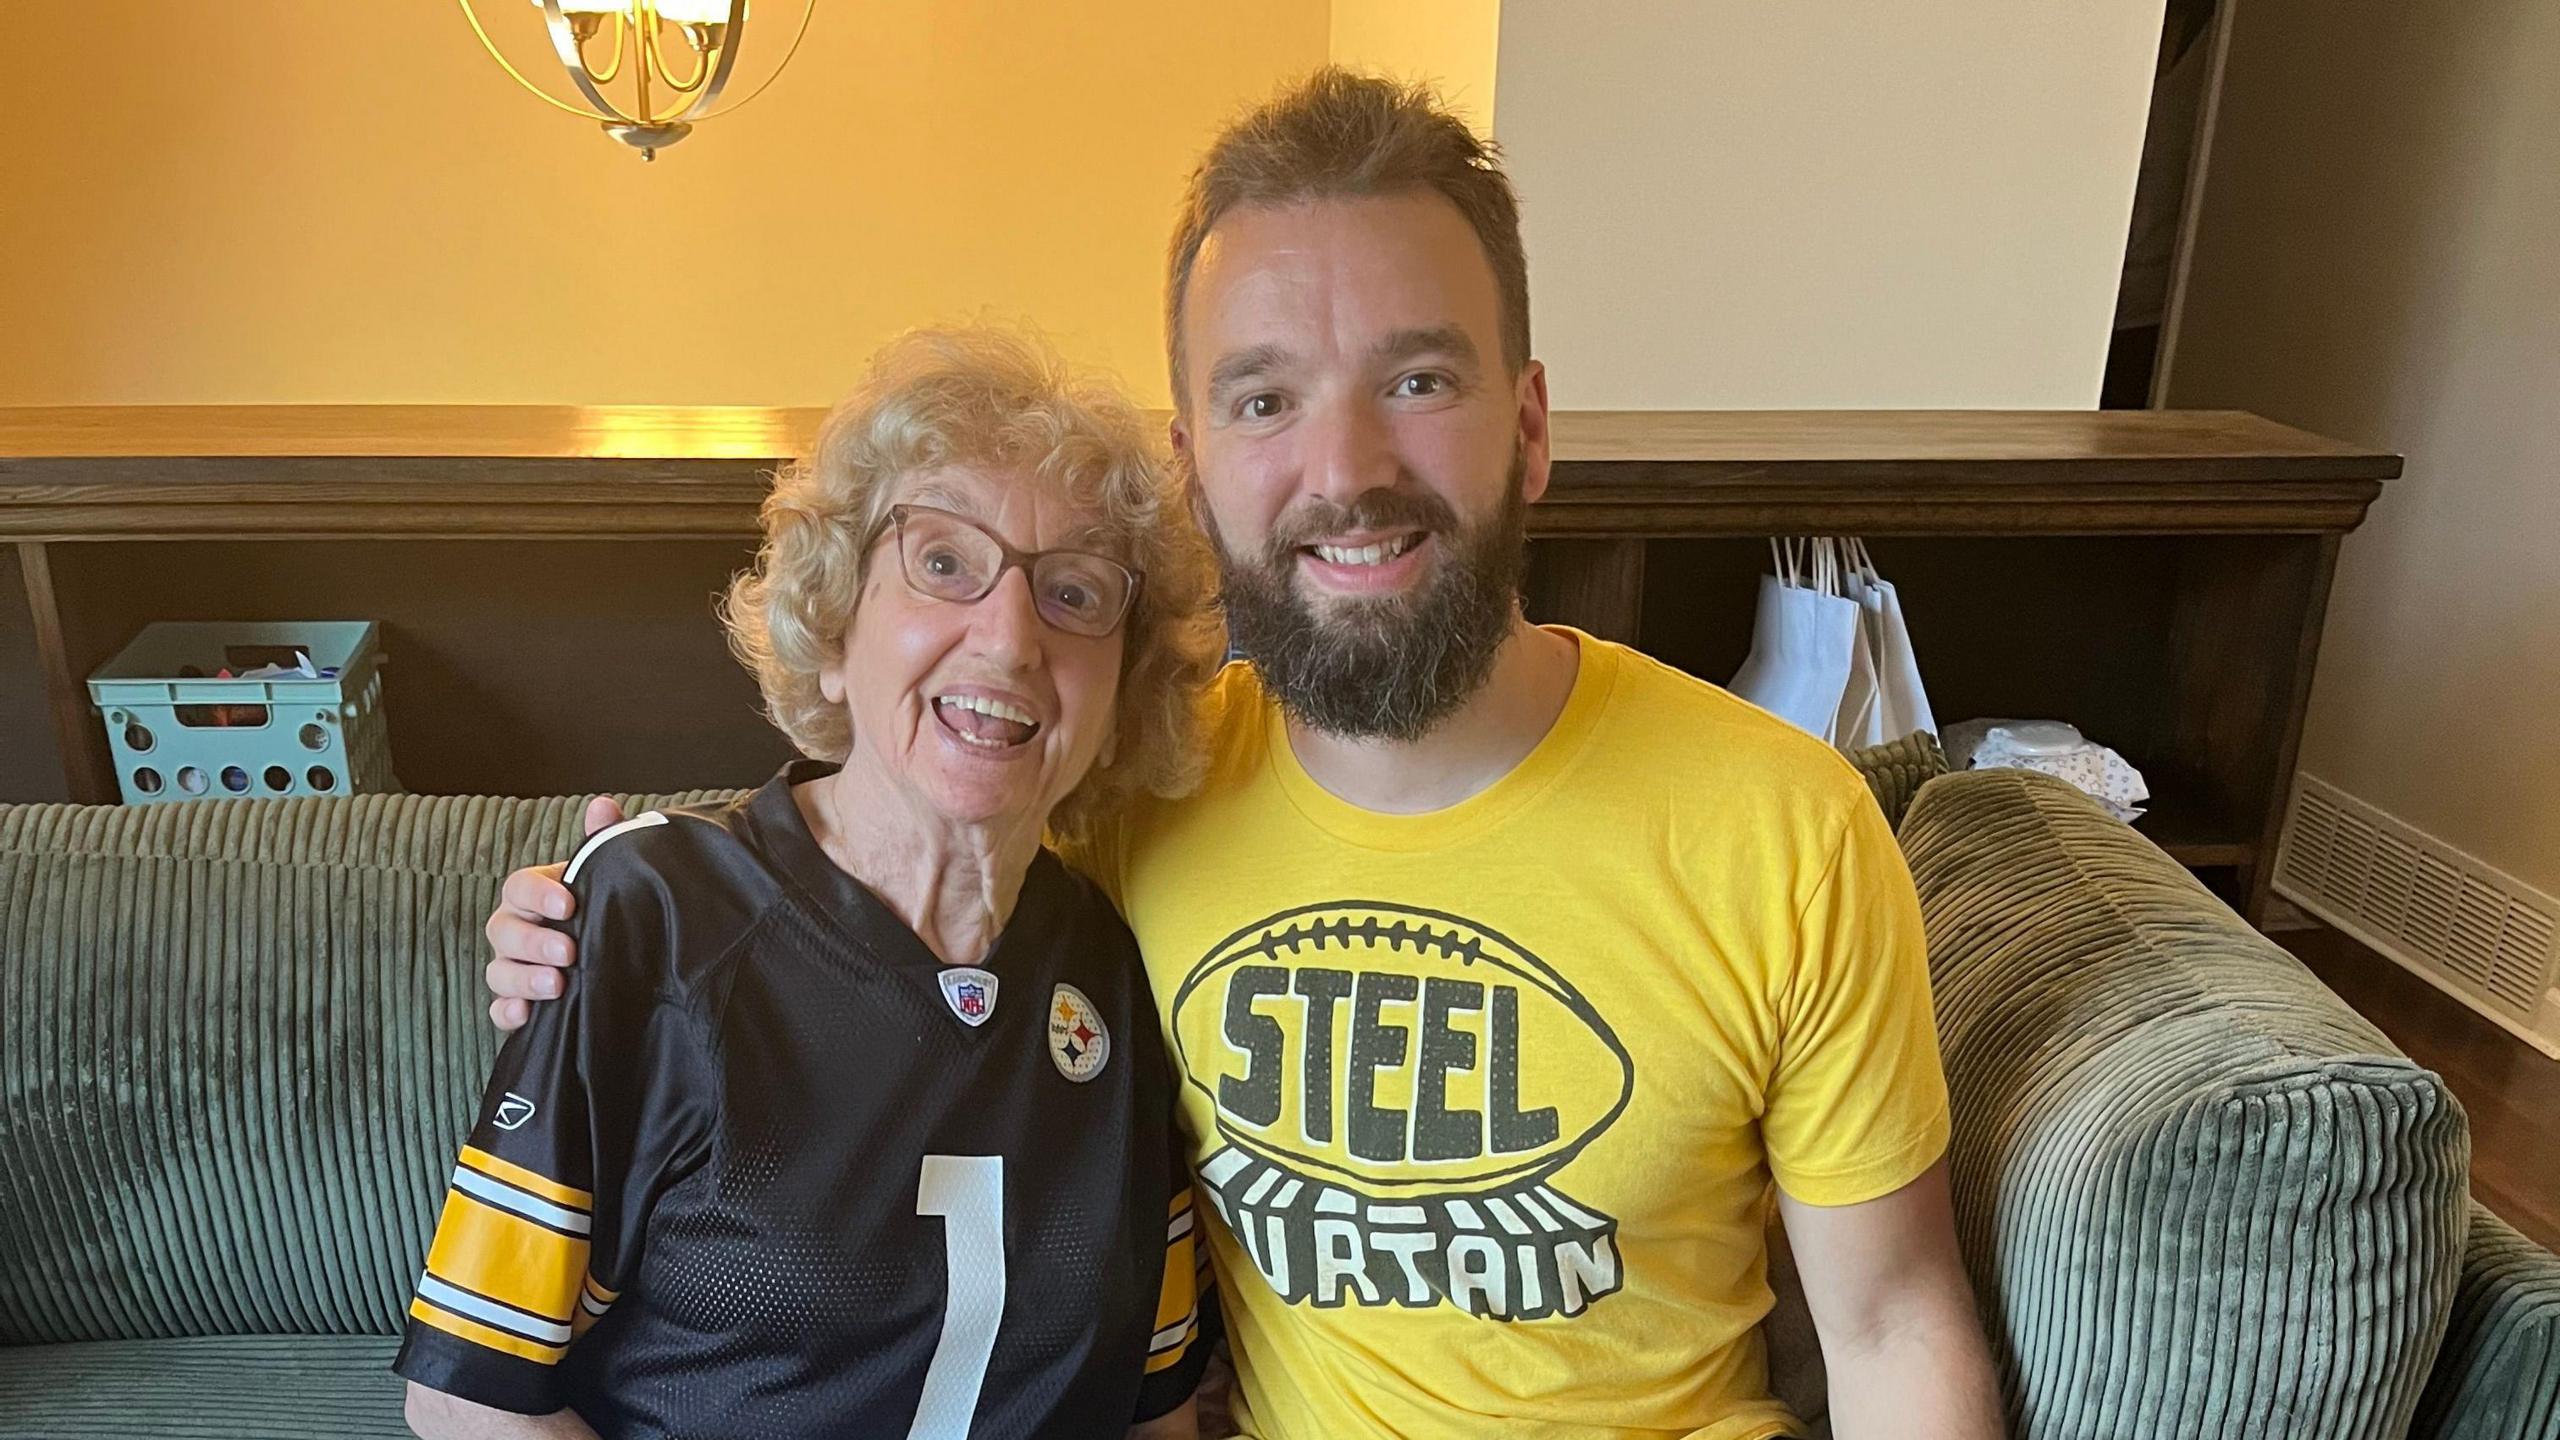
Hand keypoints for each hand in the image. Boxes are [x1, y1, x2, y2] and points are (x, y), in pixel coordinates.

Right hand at [482, 795, 622, 1031]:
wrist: (618, 957)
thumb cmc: (603, 908)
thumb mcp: (607, 876)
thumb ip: (603, 841)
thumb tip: (604, 806)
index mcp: (533, 895)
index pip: (519, 887)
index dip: (538, 894)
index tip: (569, 904)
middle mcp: (515, 930)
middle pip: (502, 931)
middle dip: (533, 942)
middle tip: (568, 952)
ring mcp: (512, 967)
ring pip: (498, 972)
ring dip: (522, 979)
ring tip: (557, 986)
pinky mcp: (518, 1003)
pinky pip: (498, 1011)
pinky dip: (507, 1014)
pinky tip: (526, 1016)